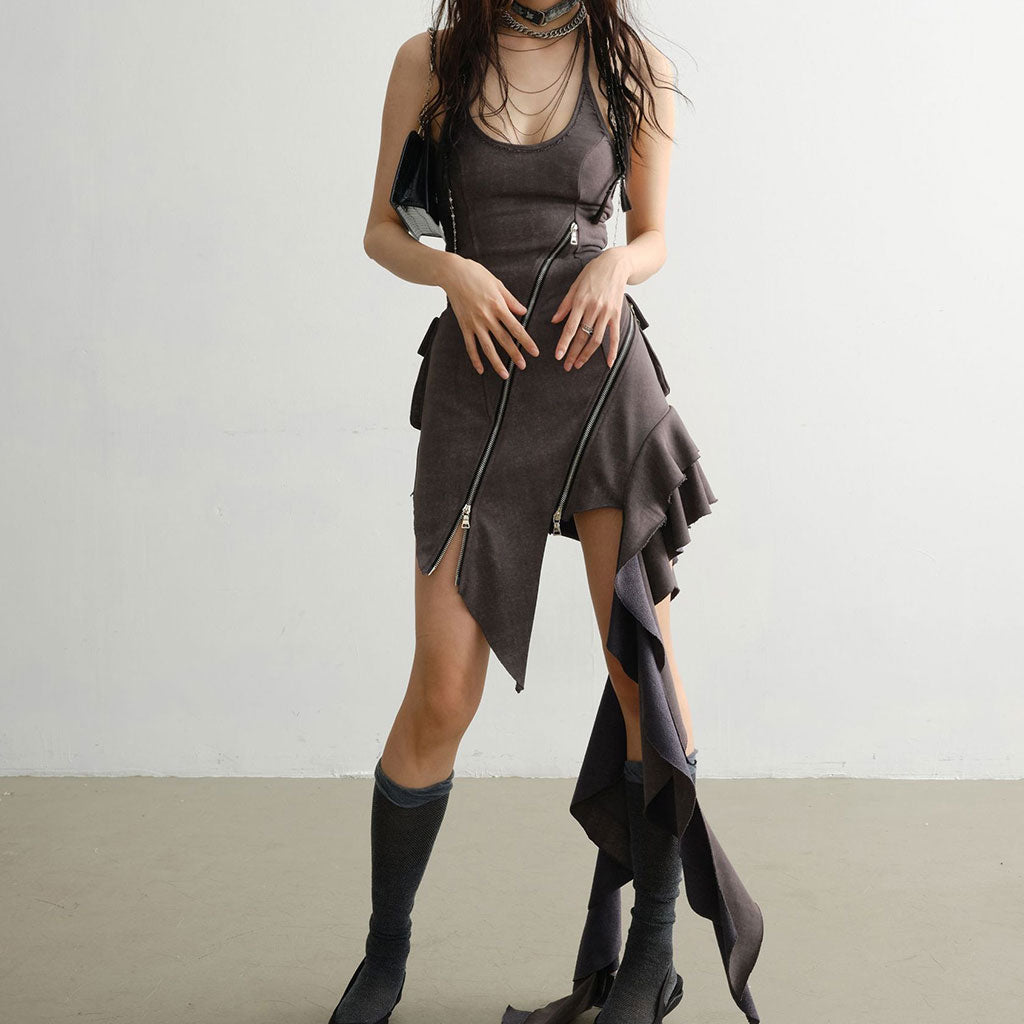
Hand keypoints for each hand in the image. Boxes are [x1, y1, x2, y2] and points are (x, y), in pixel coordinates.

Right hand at [439, 253, 539, 377]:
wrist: (452, 273)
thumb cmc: (475, 274)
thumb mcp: (497, 284)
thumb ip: (511, 300)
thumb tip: (523, 312)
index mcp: (498, 306)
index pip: (516, 328)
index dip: (526, 342)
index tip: (534, 352)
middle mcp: (487, 317)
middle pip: (504, 340)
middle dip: (514, 355)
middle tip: (523, 366)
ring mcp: (474, 323)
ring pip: (487, 347)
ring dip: (497, 362)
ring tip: (505, 374)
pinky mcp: (464, 325)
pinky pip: (470, 346)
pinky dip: (475, 359)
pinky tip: (481, 369)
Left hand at [551, 248, 630, 370]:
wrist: (616, 264)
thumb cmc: (593, 273)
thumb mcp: (575, 285)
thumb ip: (565, 305)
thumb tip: (554, 321)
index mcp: (581, 301)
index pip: (570, 327)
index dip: (564, 343)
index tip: (558, 356)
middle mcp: (594, 308)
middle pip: (582, 336)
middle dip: (573, 353)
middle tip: (566, 366)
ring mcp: (607, 312)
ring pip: (596, 339)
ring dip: (587, 354)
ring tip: (579, 364)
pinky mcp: (617, 314)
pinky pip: (615, 335)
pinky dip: (612, 350)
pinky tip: (609, 363)